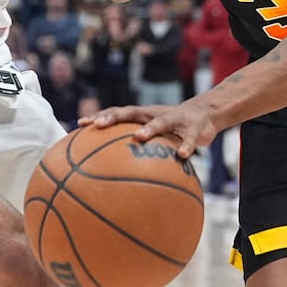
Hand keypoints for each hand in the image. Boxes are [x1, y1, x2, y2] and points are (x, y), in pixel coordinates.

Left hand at [83, 99, 218, 157]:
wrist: (206, 114)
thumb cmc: (173, 129)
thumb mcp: (156, 135)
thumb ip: (138, 148)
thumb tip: (112, 174)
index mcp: (143, 115)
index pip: (118, 113)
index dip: (100, 116)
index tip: (80, 124)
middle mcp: (155, 114)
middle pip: (132, 112)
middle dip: (114, 117)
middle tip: (98, 125)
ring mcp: (175, 119)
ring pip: (161, 122)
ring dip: (149, 129)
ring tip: (139, 137)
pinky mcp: (194, 129)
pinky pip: (190, 138)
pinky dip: (186, 146)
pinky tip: (181, 155)